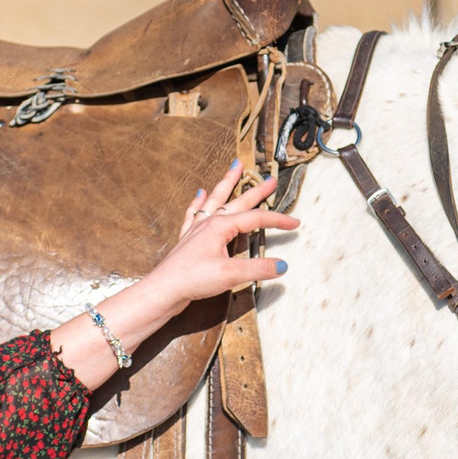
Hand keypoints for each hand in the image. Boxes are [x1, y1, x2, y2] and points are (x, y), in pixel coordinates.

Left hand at [155, 159, 295, 303]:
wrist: (163, 291)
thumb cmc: (192, 279)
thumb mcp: (230, 275)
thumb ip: (258, 268)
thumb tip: (282, 265)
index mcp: (220, 226)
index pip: (255, 219)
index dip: (277, 220)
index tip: (294, 223)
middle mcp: (208, 223)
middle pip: (237, 201)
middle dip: (256, 190)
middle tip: (270, 179)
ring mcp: (196, 229)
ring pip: (215, 200)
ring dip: (227, 183)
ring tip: (234, 167)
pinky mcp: (187, 240)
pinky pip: (194, 213)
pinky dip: (199, 202)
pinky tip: (200, 194)